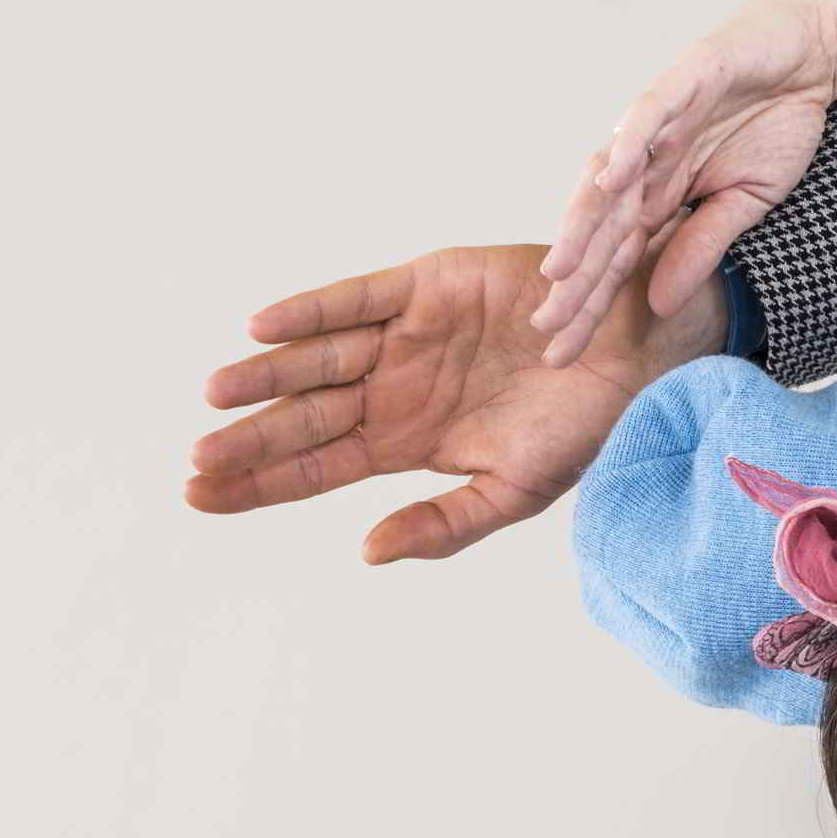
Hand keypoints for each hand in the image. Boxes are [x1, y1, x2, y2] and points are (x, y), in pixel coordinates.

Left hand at [188, 243, 726, 563]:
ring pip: (316, 358)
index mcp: (411, 442)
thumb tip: (368, 551)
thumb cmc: (589, 428)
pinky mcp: (426, 286)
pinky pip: (355, 299)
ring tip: (215, 396)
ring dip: (265, 376)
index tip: (199, 497)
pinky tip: (262, 331)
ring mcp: (408, 336)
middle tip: (194, 461)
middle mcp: (398, 389)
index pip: (317, 467)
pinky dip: (309, 312)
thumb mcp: (517, 490)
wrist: (642, 355)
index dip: (259, 483)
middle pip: (304, 418)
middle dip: (247, 439)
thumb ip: (445, 524)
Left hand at [532, 0, 836, 367]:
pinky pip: (649, 116)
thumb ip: (701, 247)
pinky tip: (607, 180)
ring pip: (610, 177)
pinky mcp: (683, 80)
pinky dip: (628, 146)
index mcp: (660, 192)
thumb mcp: (746, 203)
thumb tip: (658, 305)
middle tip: (546, 329)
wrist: (812, 52)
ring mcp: (658, 120)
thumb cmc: (778, 121)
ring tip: (560, 269)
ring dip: (584, 222)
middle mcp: (645, 159)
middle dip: (574, 281)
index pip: (617, 256)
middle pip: (600, 227)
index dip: (589, 303)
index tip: (564, 352)